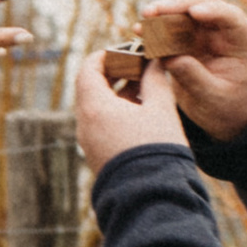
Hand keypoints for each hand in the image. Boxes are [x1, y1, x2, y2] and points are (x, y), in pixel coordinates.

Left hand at [74, 46, 191, 175]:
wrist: (152, 197)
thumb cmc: (157, 148)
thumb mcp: (161, 108)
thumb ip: (155, 80)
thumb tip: (154, 62)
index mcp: (94, 108)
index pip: (88, 69)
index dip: (106, 55)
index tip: (124, 50)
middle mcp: (84, 125)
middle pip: (90, 88)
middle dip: (113, 73)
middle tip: (136, 65)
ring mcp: (88, 143)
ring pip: (96, 108)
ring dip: (116, 94)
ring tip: (143, 87)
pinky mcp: (97, 157)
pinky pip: (100, 126)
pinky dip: (115, 113)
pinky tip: (140, 113)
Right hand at [139, 0, 246, 144]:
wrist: (225, 114)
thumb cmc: (229, 106)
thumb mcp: (214, 98)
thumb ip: (196, 79)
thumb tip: (170, 59)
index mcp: (241, 42)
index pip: (231, 18)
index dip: (214, 11)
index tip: (194, 13)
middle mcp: (223, 31)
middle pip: (203, 3)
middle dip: (179, 4)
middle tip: (154, 12)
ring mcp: (204, 32)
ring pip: (184, 10)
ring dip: (163, 11)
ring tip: (144, 18)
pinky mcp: (187, 39)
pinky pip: (170, 26)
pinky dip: (155, 26)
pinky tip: (140, 31)